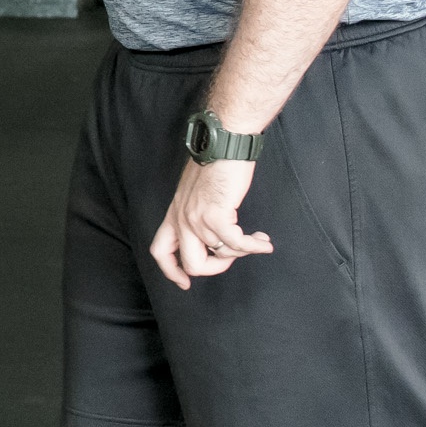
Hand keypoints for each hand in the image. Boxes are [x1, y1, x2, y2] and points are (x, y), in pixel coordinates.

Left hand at [148, 157, 271, 289]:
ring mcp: (196, 218)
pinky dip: (253, 247)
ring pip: (219, 255)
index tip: (184, 283)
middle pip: (191, 264)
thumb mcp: (195, 192)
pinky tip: (264, 243)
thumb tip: (212, 235)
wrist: (225, 143)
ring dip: (242, 252)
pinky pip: (235, 244)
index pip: (161, 251)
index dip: (171, 271)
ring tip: (257, 241)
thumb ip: (196, 212)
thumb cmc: (215, 163)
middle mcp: (181, 219)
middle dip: (216, 268)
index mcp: (174, 214)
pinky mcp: (215, 215)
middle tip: (232, 257)